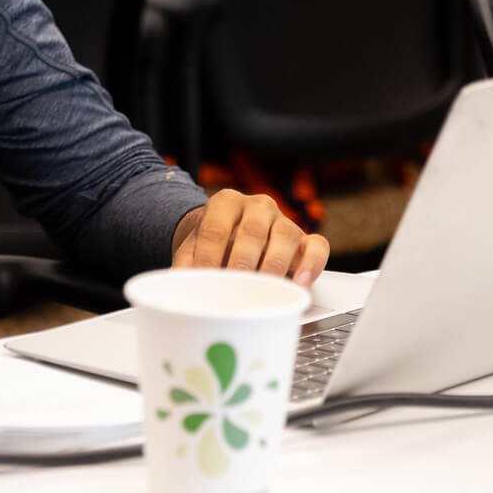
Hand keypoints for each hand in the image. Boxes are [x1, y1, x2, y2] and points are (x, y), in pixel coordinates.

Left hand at [170, 190, 328, 286]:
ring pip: (285, 237)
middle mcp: (258, 205)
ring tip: (263, 291)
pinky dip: (311, 265)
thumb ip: (184, 266)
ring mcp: (284, 220)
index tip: (204, 280)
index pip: (215, 228)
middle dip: (241, 264)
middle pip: (251, 232)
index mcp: (226, 202)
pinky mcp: (306, 239)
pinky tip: (300, 283)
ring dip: (273, 267)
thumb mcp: (192, 250)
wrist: (232, 237)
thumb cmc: (212, 245)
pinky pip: (317, 247)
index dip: (208, 257)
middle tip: (233, 289)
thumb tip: (175, 286)